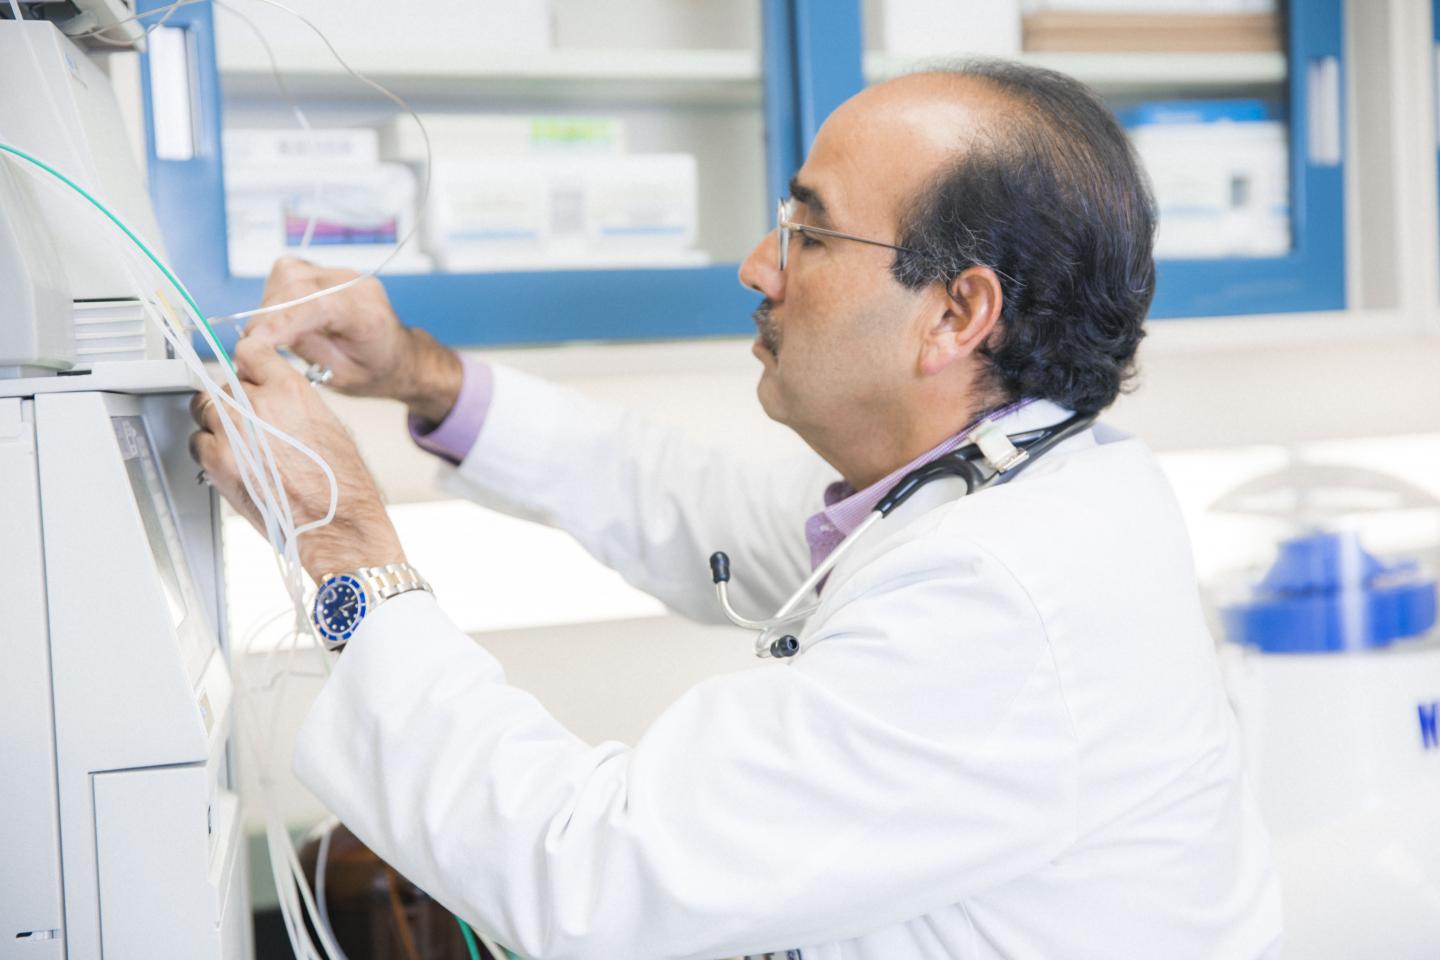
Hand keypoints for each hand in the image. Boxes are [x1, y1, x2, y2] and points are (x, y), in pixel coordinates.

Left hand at [188, 336, 406, 580]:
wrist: (335, 523)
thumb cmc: (340, 482)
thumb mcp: (327, 423)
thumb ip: (290, 402)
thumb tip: (271, 398)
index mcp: (289, 390)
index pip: (250, 352)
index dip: (247, 365)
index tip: (246, 374)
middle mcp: (257, 405)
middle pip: (224, 385)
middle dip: (235, 401)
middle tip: (249, 423)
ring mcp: (232, 433)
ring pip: (205, 410)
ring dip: (218, 423)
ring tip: (241, 444)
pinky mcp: (217, 463)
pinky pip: (198, 443)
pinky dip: (209, 450)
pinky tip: (232, 462)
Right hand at [244, 257, 462, 425]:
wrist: (397, 356)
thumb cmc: (375, 371)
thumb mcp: (342, 377)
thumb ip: (307, 351)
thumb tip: (264, 335)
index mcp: (368, 317)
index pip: (319, 304)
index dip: (281, 320)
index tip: (254, 340)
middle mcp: (357, 287)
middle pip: (296, 284)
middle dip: (267, 315)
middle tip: (255, 346)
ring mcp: (343, 274)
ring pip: (288, 273)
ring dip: (270, 304)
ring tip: (276, 333)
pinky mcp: (328, 271)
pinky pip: (291, 272)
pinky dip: (277, 294)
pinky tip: (284, 316)